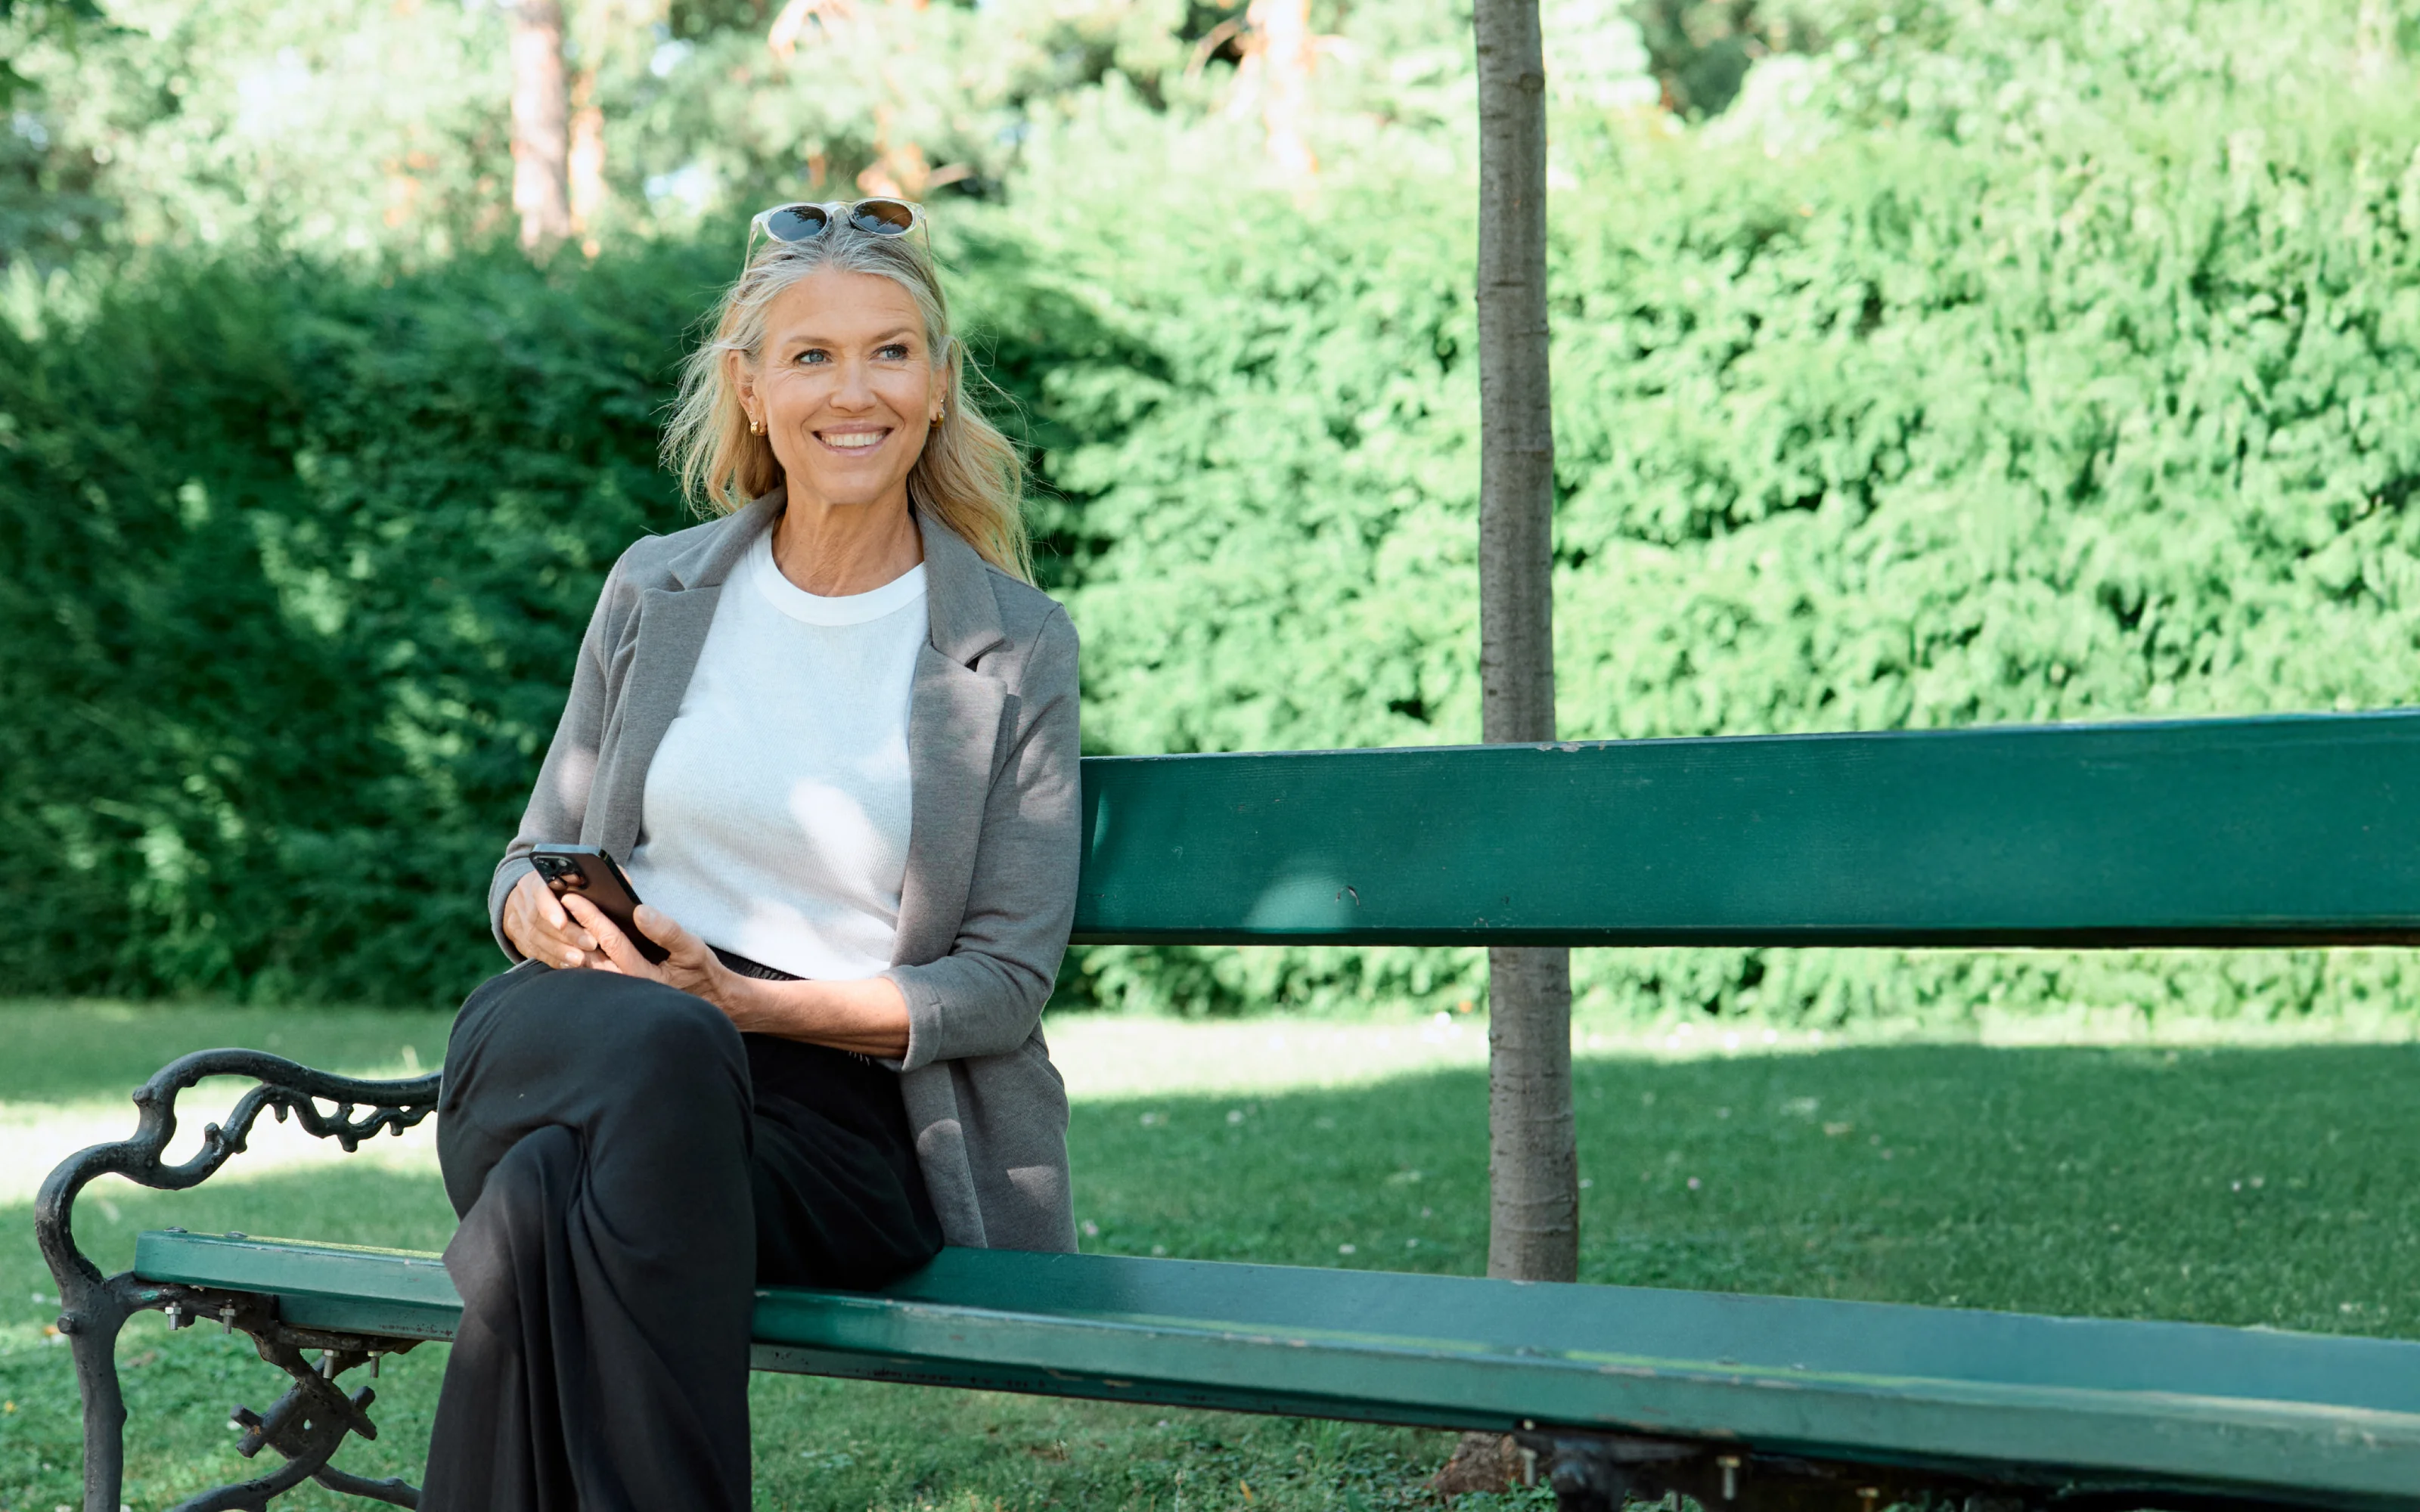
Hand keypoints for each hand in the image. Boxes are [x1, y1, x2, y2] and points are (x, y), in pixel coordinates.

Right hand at [502, 870, 600, 969]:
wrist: (528, 898)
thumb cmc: (562, 885)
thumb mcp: (575, 874)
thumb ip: (597, 877)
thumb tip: (622, 882)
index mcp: (537, 880)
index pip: (540, 891)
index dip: (549, 907)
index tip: (562, 922)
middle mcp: (524, 900)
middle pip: (540, 919)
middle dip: (566, 934)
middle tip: (590, 944)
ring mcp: (518, 921)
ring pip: (536, 938)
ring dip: (560, 950)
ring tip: (582, 959)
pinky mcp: (520, 939)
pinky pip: (535, 952)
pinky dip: (554, 959)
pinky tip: (571, 964)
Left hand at [557, 893, 740, 1012]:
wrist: (707, 998)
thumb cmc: (699, 972)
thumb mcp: (692, 948)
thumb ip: (667, 931)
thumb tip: (640, 912)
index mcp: (641, 974)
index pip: (609, 940)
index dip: (590, 917)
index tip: (572, 898)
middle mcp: (625, 983)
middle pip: (589, 952)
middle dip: (571, 926)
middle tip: (553, 902)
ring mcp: (620, 987)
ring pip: (587, 961)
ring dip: (572, 938)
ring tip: (557, 914)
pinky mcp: (619, 985)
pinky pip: (593, 968)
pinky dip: (581, 950)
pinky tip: (572, 933)